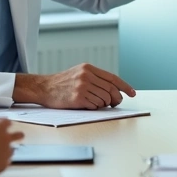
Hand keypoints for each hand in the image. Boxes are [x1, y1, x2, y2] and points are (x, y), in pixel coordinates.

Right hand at [0, 118, 23, 176]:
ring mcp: (6, 153)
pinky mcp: (3, 165)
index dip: (3, 125)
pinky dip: (0, 161)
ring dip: (6, 150)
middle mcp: (5, 138)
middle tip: (14, 138)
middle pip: (19, 135)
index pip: (8, 122)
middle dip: (16, 136)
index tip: (2, 127)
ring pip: (12, 150)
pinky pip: (5, 162)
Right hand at [15, 63, 135, 108]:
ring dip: (104, 104)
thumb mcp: (79, 73)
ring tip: (95, 103)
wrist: (44, 88)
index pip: (112, 78)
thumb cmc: (62, 83)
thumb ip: (95, 78)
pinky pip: (95, 106)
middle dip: (116, 99)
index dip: (125, 86)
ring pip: (104, 99)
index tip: (132, 93)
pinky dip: (94, 108)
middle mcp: (86, 76)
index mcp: (89, 68)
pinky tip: (87, 105)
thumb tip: (114, 90)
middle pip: (111, 90)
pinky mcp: (77, 98)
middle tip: (115, 103)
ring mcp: (82, 86)